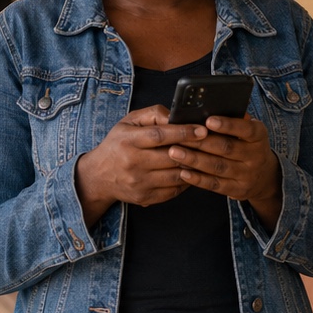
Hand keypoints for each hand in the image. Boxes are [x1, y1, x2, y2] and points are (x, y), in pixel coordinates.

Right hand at [75, 106, 209, 225]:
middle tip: (213, 143)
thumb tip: (176, 115)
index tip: (203, 129)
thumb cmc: (118, 144)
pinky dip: (188, 181)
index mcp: (128, 141)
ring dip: (195, 167)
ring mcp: (139, 183)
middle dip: (195, 149)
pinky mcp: (145, 197)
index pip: (159, 135)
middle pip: (171, 157)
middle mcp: (132, 163)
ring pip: (176, 175)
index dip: (183, 132)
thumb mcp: (129, 122)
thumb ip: (153, 114)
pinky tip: (195, 172)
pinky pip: (174, 190)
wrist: (98, 177)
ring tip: (207, 157)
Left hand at [170, 115, 282, 222]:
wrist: (263, 176)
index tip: (208, 120)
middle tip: (179, 137)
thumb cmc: (247, 145)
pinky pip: (215, 184)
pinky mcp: (238, 189)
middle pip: (227, 148)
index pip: (246, 129)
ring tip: (174, 152)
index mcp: (259, 136)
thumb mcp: (248, 131)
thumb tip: (210, 108)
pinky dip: (198, 179)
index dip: (227, 125)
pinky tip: (183, 173)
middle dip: (201, 142)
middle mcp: (256, 155)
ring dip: (194, 160)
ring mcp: (248, 174)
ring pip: (218, 166)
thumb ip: (234, 120)